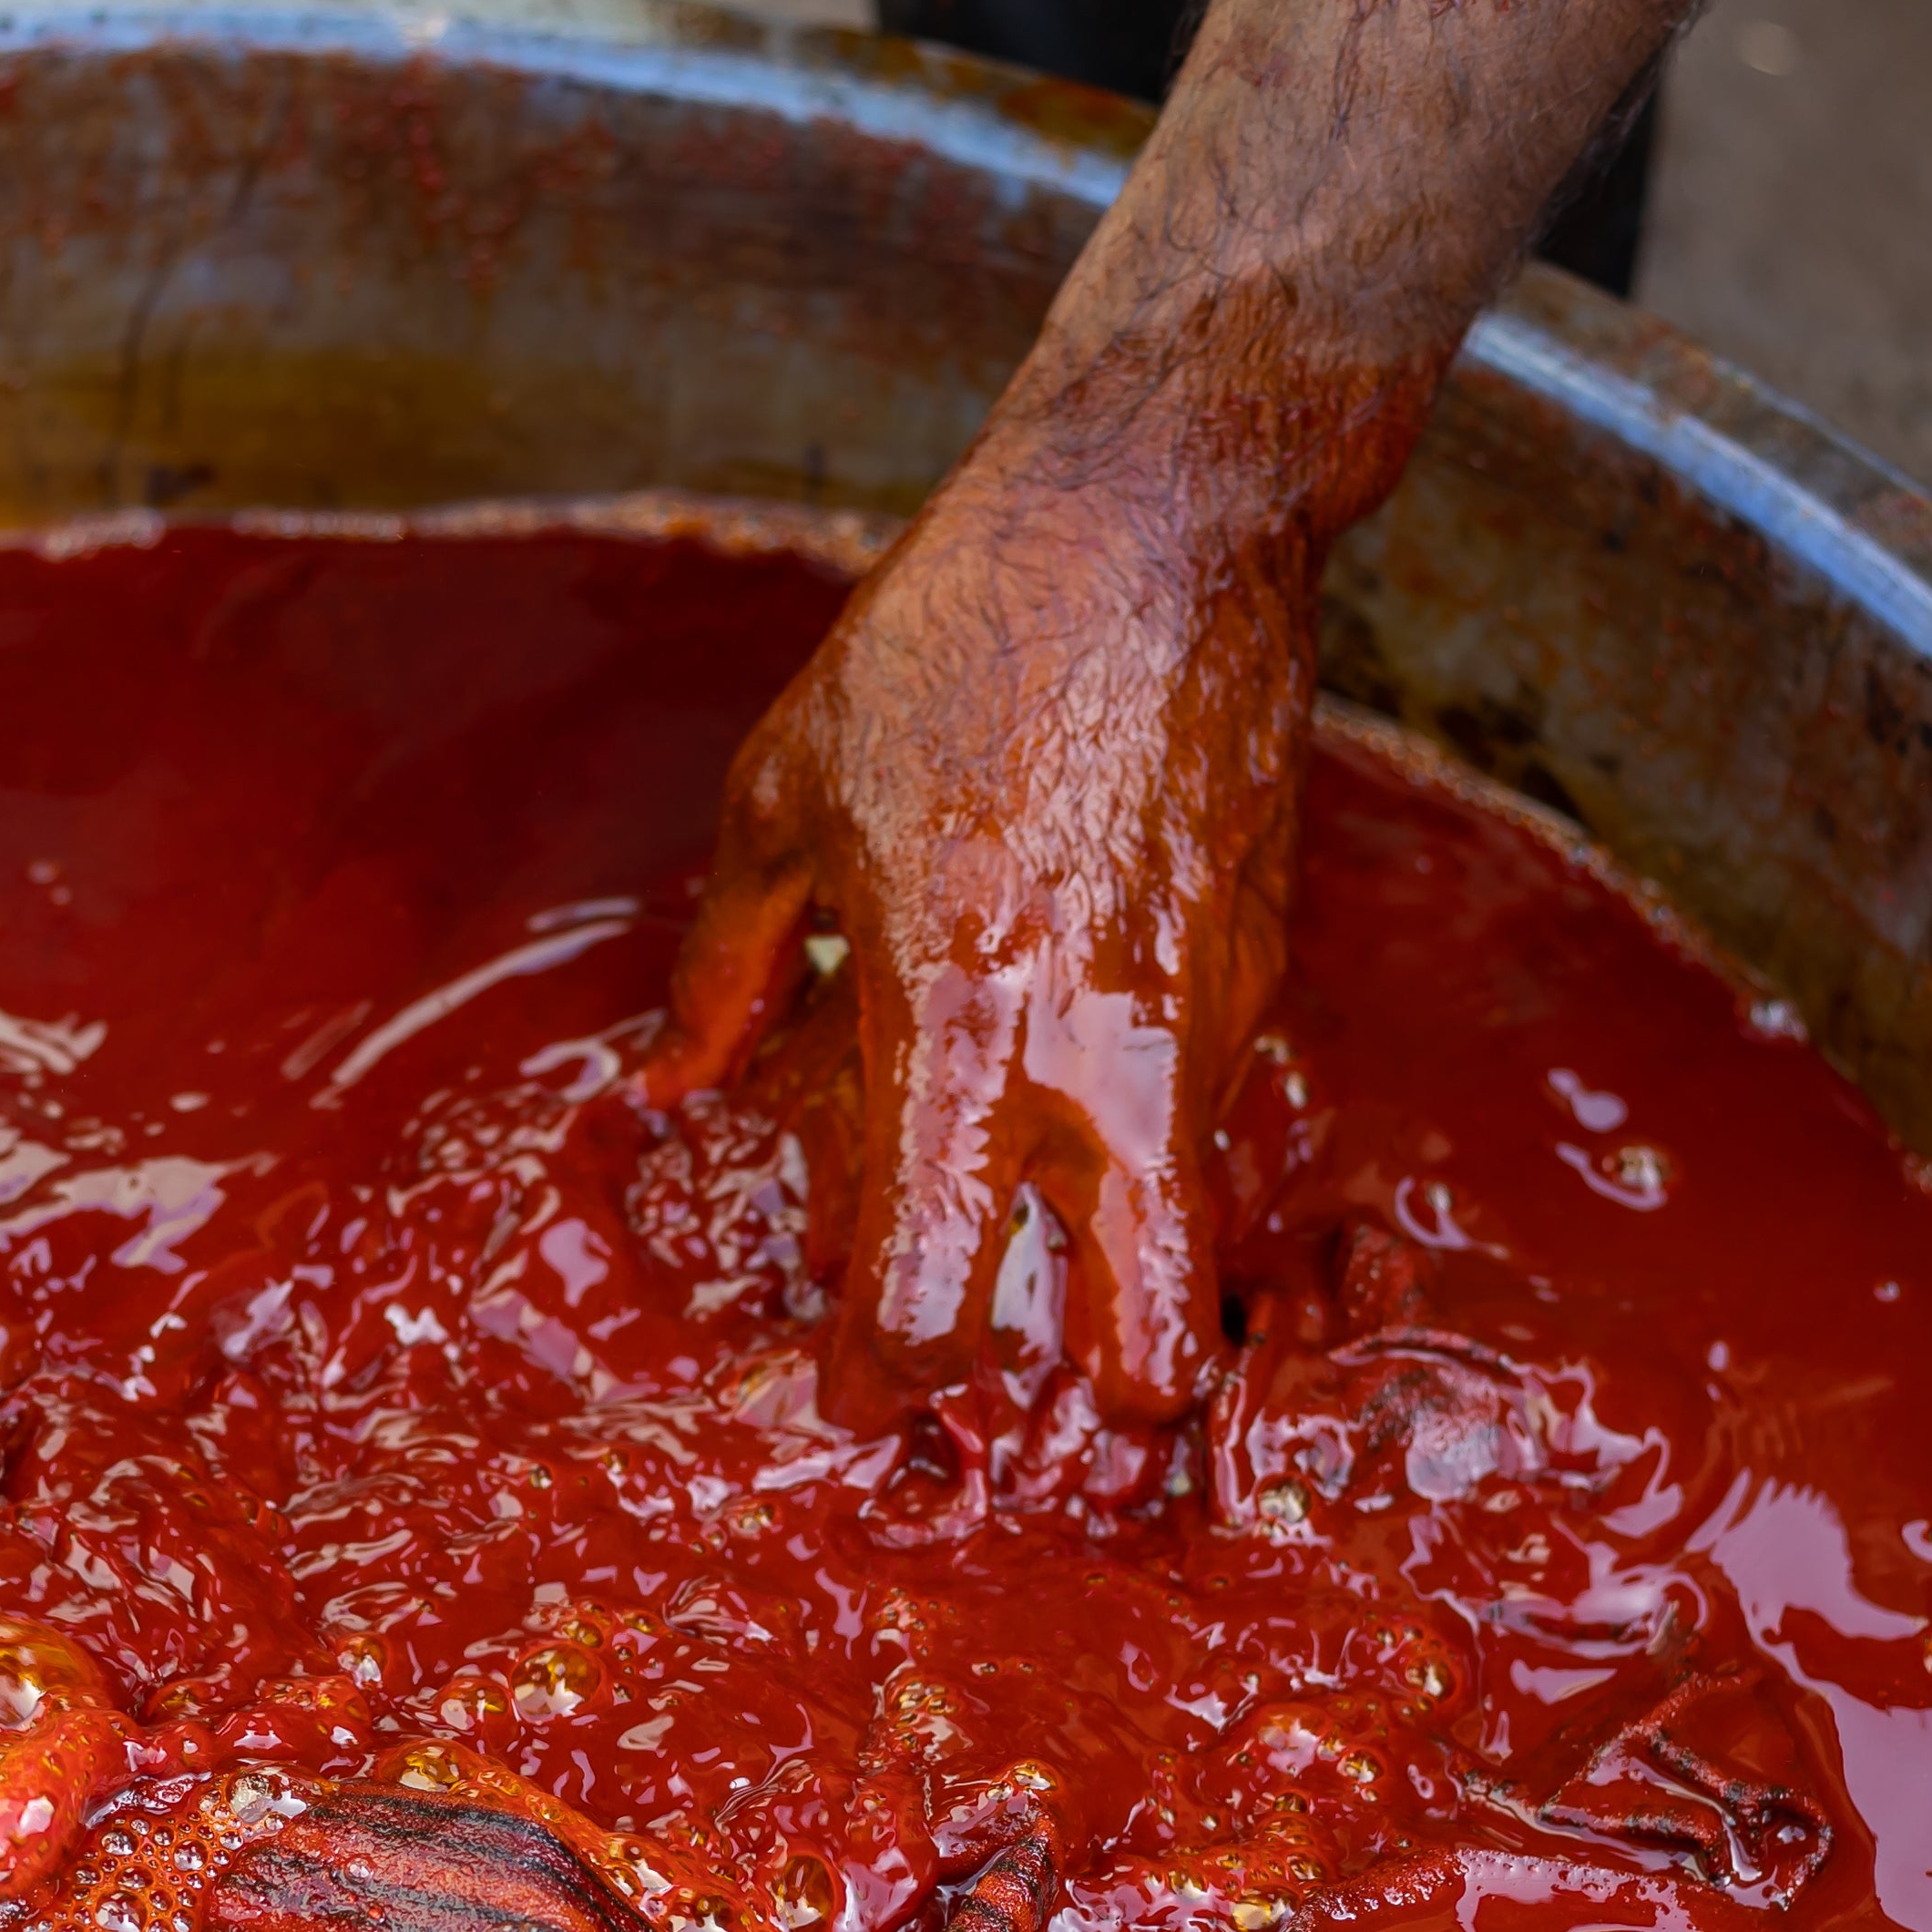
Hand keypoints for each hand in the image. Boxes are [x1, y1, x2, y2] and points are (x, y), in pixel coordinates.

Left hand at [648, 455, 1307, 1430]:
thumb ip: (726, 967)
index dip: (881, 1382)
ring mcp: (1207, 1024)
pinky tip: (1068, 1060)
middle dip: (1093, 1403)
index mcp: (961, 1023)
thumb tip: (668, 1083)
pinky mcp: (1263, 974)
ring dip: (1113, 1264)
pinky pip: (1203, 1116)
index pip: (931, 1296)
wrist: (1163, 527)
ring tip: (1018, 1206)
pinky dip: (1137, 1136)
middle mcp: (1106, 1055)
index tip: (849, 1388)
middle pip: (1154, 1348)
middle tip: (1003, 1360)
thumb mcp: (789, 792)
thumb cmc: (958, 644)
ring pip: (1190, 1237)